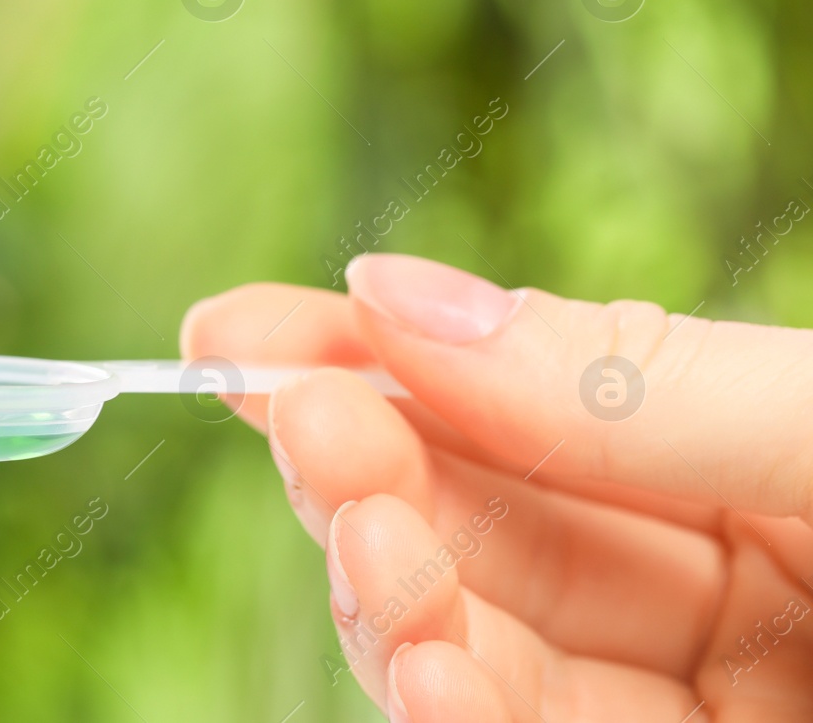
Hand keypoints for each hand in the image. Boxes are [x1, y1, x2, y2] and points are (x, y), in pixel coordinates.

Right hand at [182, 253, 812, 721]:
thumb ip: (626, 382)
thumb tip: (387, 295)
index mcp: (745, 469)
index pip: (517, 410)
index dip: (371, 365)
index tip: (230, 333)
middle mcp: (712, 595)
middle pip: (478, 534)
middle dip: (366, 476)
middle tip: (292, 421)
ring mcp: (692, 706)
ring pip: (480, 652)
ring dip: (392, 601)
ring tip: (363, 537)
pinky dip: (455, 718)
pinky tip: (426, 673)